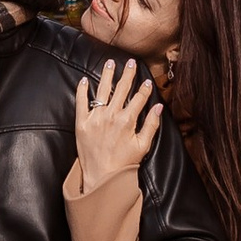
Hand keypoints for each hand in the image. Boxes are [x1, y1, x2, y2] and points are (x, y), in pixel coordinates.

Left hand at [72, 58, 159, 195]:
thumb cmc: (124, 164)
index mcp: (127, 121)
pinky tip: (84, 80)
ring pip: (102, 91)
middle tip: (131, 62)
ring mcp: (95, 118)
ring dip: (107, 75)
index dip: (144, 88)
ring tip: (110, 63)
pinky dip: (82, 90)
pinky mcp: (81, 123)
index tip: (147, 80)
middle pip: (121, 89)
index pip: (138, 99)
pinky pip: (81, 102)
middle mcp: (111, 116)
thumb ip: (151, 124)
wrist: (101, 177)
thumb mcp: (143, 145)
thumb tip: (159, 107)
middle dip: (127, 74)